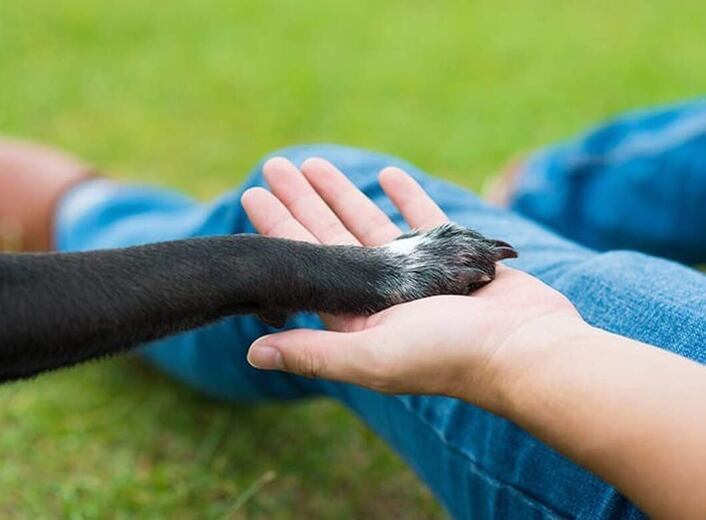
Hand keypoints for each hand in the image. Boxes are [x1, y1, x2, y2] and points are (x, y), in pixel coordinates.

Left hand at [241, 158, 584, 402]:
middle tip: (274, 166)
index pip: (306, 266)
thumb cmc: (448, 355)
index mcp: (357, 318)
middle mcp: (382, 296)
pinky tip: (386, 173)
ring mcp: (418, 275)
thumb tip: (250, 356)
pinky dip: (406, 196)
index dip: (278, 231)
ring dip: (342, 193)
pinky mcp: (455, 256)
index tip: (252, 196)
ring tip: (313, 163)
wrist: (528, 349)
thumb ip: (312, 352)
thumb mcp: (371, 357)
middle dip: (301, 202)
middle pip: (331, 238)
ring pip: (370, 224)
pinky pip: (424, 218)